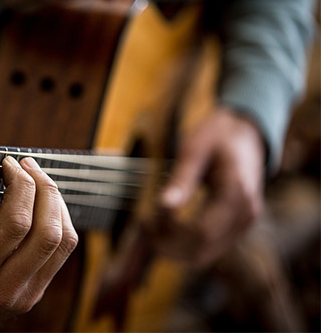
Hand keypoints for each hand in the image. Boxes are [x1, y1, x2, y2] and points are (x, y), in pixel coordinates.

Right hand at [0, 156, 77, 330]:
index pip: (15, 224)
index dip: (20, 186)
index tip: (9, 164)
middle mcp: (3, 289)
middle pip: (49, 233)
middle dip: (45, 189)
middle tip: (27, 166)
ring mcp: (21, 296)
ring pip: (63, 244)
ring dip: (56, 205)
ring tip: (38, 182)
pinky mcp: (30, 295)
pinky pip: (58, 256)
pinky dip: (56, 224)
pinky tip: (40, 206)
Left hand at [152, 108, 265, 266]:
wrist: (247, 133)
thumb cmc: (218, 136)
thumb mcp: (195, 149)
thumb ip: (181, 178)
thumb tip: (163, 205)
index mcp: (237, 193)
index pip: (200, 231)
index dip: (169, 232)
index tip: (145, 220)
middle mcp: (246, 215)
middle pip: (201, 249)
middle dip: (167, 244)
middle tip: (142, 226)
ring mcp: (244, 223)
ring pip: (204, 255)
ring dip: (173, 248)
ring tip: (149, 228)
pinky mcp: (237, 226)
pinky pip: (208, 248)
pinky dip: (184, 244)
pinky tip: (165, 228)